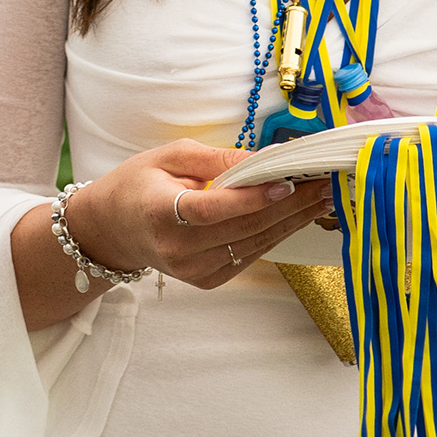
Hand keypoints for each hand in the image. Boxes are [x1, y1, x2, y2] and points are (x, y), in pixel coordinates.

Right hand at [70, 141, 332, 293]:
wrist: (113, 230)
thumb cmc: (139, 184)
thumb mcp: (171, 156)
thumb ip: (217, 160)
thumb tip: (265, 159)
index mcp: (161, 214)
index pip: (213, 209)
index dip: (252, 198)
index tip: (287, 181)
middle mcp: (179, 250)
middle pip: (243, 228)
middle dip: (289, 205)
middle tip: (323, 182)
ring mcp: (193, 271)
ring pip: (253, 245)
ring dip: (292, 221)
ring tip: (322, 197)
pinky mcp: (207, 280)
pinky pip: (249, 256)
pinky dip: (275, 235)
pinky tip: (297, 216)